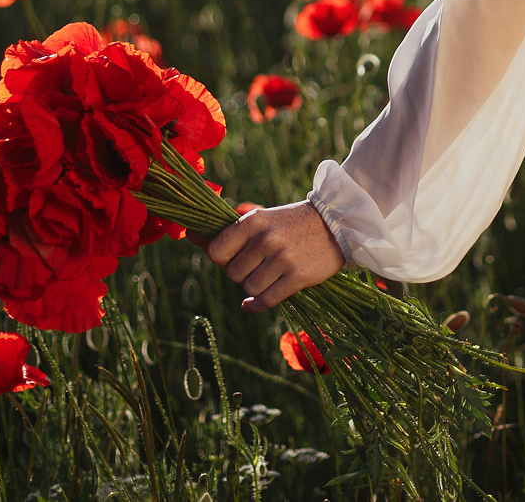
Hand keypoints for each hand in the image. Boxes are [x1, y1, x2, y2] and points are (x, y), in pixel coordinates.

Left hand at [196, 201, 345, 312]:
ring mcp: (283, 259)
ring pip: (249, 288)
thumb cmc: (289, 224)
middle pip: (232, 274)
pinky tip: (254, 302)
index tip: (235, 256)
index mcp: (253, 221)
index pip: (216, 252)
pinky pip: (266, 301)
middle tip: (256, 266)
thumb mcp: (259, 220)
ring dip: (254, 287)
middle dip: (240, 274)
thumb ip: (225, 231)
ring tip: (267, 276)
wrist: (336, 224)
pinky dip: (256, 305)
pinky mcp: (297, 277)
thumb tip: (188, 233)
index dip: (222, 259)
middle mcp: (266, 239)